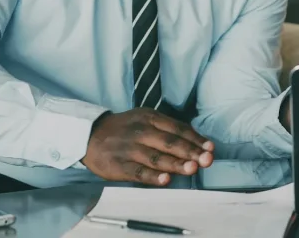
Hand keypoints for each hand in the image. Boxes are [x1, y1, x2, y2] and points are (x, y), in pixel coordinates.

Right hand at [82, 108, 214, 185]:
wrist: (89, 135)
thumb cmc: (124, 129)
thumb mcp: (144, 120)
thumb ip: (167, 130)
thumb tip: (196, 143)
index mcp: (150, 118)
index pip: (177, 129)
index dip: (195, 139)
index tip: (210, 148)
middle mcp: (141, 131)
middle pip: (170, 142)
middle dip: (190, 151)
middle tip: (206, 160)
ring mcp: (129, 148)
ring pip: (156, 157)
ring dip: (175, 164)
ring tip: (192, 169)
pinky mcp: (118, 165)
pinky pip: (137, 171)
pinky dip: (152, 176)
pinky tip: (165, 180)